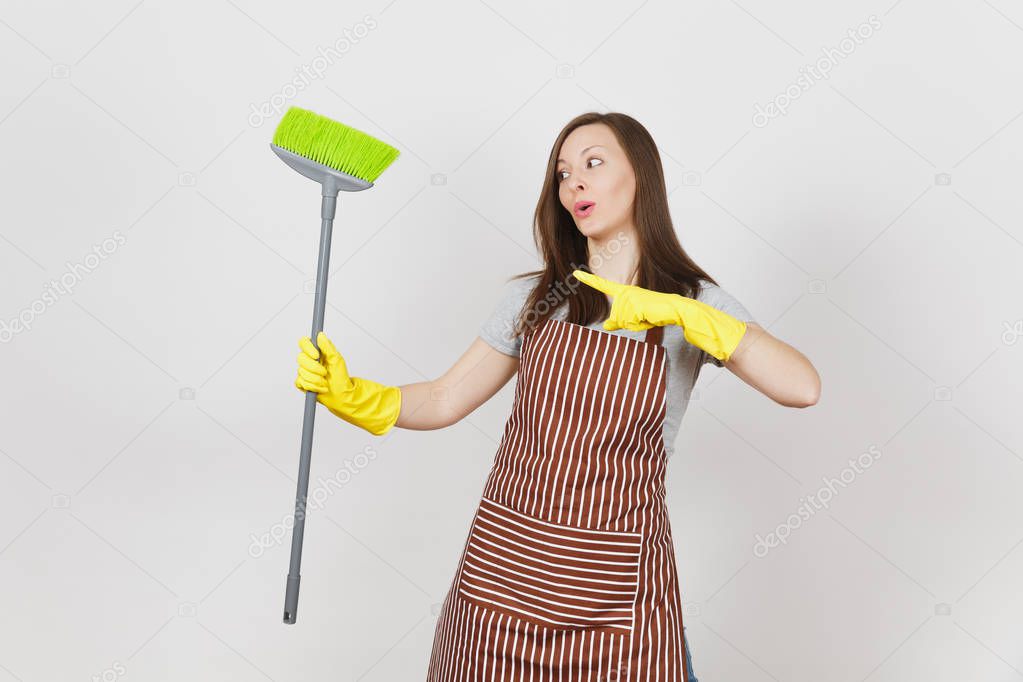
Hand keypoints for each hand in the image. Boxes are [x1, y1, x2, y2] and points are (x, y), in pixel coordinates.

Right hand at [295, 331, 401, 435]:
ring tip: (325, 382)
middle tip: (325, 373)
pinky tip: (321, 388)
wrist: (341, 395)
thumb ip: (328, 347)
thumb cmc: (341, 377)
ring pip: (301, 372)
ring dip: (315, 379)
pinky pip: (300, 382)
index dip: (307, 348)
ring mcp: (304, 372)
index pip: (303, 342)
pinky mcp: (302, 383)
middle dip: (314, 368)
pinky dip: (312, 386)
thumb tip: (320, 335)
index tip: (317, 355)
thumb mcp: (337, 360)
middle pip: (300, 358)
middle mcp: (309, 361)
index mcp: (316, 352)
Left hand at [572, 269, 746, 362]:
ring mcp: (631, 296)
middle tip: (645, 318)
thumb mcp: (636, 320)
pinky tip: (650, 316)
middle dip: (628, 324)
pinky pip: (630, 320)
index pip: (604, 285)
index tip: (575, 272)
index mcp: (626, 292)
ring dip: (635, 324)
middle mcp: (627, 291)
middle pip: (616, 317)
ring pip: (622, 320)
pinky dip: (640, 323)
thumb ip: (621, 321)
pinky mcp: (637, 302)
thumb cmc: (659, 314)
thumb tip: (606, 326)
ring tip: (648, 317)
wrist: (679, 310)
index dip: (589, 279)